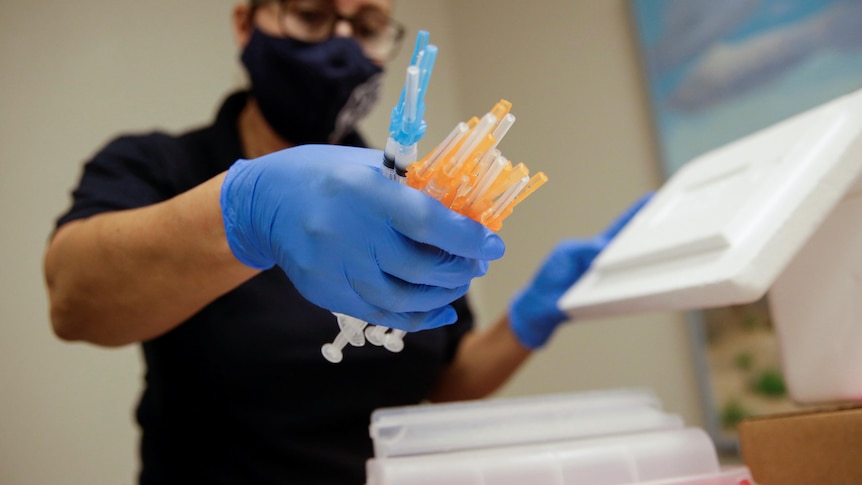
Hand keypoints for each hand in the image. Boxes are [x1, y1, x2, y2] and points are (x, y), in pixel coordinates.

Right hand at [220, 145, 504, 331]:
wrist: (262, 204)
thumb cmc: (323, 176)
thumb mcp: (368, 165)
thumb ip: (413, 187)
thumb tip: (464, 210)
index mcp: (362, 191)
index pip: (425, 221)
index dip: (465, 237)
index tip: (491, 244)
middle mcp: (346, 232)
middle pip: (418, 266)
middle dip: (459, 269)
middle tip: (476, 263)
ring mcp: (333, 267)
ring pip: (402, 299)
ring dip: (441, 296)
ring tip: (457, 284)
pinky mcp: (325, 292)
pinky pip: (379, 314)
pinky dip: (417, 317)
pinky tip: (439, 310)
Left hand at [508, 194, 651, 348]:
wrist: (542, 305)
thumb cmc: (553, 275)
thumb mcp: (566, 253)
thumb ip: (585, 248)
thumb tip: (605, 249)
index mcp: (597, 247)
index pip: (620, 227)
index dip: (635, 213)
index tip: (652, 198)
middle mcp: (608, 261)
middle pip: (632, 245)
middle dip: (649, 234)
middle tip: (669, 221)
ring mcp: (610, 278)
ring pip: (631, 266)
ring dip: (643, 259)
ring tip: (659, 247)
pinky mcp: (609, 296)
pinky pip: (622, 286)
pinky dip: (628, 280)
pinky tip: (636, 274)